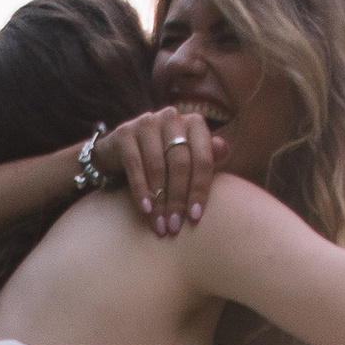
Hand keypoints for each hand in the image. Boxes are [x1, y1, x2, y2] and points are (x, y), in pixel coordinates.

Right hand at [100, 105, 224, 234]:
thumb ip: (207, 156)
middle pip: (180, 163)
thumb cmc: (164, 159)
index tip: (195, 218)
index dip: (200, 189)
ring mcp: (147, 123)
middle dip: (178, 199)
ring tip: (160, 225)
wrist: (120, 153)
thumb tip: (224, 150)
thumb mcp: (188, 159)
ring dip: (159, 200)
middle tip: (175, 226)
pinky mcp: (124, 133)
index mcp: (194, 123)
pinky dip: (141, 191)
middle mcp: (172, 118)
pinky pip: (135, 166)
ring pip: (157, 167)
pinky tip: (146, 210)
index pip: (202, 158)